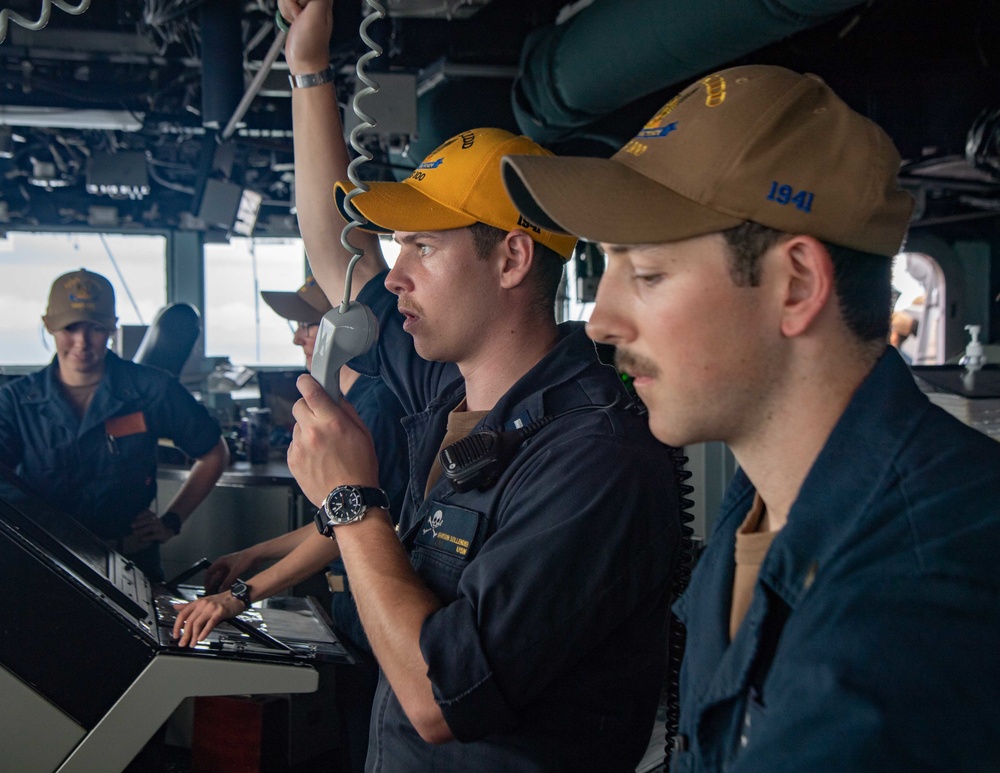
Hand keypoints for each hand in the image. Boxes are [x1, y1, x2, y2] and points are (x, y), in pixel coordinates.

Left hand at [131, 509, 173, 543]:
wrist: (167, 532)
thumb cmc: (155, 526)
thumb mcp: (151, 521)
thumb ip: (143, 520)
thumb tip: (133, 523)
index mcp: (154, 516)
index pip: (149, 513)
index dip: (143, 514)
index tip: (136, 518)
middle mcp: (158, 521)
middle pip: (149, 520)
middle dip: (140, 523)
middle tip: (132, 526)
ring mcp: (160, 528)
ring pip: (151, 527)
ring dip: (142, 530)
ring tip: (134, 533)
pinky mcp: (161, 535)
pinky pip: (153, 536)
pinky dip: (147, 538)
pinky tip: (142, 539)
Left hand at [171, 592, 244, 647]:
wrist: (236, 597)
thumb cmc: (220, 601)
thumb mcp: (202, 601)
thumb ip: (188, 605)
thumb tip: (175, 607)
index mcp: (197, 602)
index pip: (182, 614)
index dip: (177, 626)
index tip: (175, 635)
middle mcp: (203, 604)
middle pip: (189, 621)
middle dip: (185, 635)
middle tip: (183, 643)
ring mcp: (211, 608)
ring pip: (198, 624)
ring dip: (194, 636)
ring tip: (192, 644)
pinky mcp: (220, 612)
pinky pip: (210, 624)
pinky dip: (204, 633)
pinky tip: (201, 638)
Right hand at [204, 551, 259, 593]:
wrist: (257, 555)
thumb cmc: (245, 559)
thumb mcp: (235, 571)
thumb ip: (228, 581)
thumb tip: (221, 590)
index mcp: (221, 562)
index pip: (209, 572)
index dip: (207, 580)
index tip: (206, 588)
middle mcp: (224, 565)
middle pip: (216, 576)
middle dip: (214, 585)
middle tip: (212, 593)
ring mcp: (230, 568)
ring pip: (223, 579)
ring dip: (221, 586)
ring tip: (219, 594)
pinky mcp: (236, 571)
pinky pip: (229, 579)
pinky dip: (228, 584)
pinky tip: (228, 590)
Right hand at [278, 0, 333, 74]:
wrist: (303, 61)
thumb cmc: (311, 45)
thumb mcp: (315, 16)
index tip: (302, 8)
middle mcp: (315, 0)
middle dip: (290, 2)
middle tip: (299, 16)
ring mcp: (304, 4)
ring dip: (287, 8)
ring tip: (297, 20)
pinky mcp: (296, 9)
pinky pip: (283, 2)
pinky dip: (284, 12)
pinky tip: (293, 21)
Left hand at [288, 373, 379, 505]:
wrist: (348, 499)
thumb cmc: (360, 467)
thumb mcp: (363, 433)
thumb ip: (346, 410)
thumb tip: (334, 395)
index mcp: (332, 421)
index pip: (310, 390)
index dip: (306, 382)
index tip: (306, 381)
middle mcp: (312, 431)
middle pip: (298, 405)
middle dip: (307, 408)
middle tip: (320, 419)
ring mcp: (299, 446)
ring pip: (297, 427)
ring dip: (307, 430)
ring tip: (323, 447)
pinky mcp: (292, 460)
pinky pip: (294, 444)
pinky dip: (303, 447)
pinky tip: (317, 458)